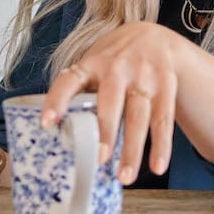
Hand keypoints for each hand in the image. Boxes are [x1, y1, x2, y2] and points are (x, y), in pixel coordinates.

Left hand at [41, 22, 181, 185]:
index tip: (47, 123)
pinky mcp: (166, 85)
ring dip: (133, 148)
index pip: (69, 81)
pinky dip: (162, 145)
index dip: (57, 100)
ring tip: (124, 177)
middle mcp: (118, 67)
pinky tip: (157, 166)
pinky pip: (164, 118)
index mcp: (92, 63)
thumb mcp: (94, 63)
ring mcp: (144, 75)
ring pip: (139, 115)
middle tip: (98, 160)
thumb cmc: (114, 59)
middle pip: (111, 102)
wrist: (154, 35)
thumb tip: (56, 133)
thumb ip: (80, 91)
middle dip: (105, 131)